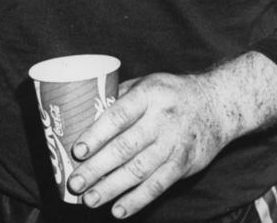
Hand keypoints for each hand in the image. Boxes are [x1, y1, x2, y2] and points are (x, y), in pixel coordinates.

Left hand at [66, 71, 229, 217]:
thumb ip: (119, 97)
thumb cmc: (170, 92)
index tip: (78, 150)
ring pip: (139, 170)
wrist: (216, 105)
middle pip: (125, 147)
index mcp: (148, 94)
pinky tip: (118, 209)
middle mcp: (162, 119)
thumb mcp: (146, 83)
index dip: (97, 134)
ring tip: (90, 199)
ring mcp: (175, 144)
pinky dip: (137, 200)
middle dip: (98, 168)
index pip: (119, 116)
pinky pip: (158, 185)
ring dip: (112, 188)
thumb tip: (84, 114)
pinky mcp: (185, 164)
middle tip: (75, 182)